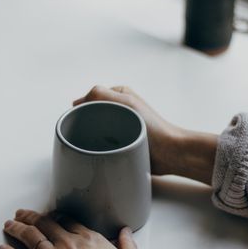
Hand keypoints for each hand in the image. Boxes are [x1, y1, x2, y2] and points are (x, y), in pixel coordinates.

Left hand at [0, 209, 142, 248]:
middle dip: (31, 217)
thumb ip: (128, 246)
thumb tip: (126, 233)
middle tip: (21, 213)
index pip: (67, 222)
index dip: (55, 217)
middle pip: (44, 224)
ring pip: (30, 238)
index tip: (50, 215)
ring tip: (9, 224)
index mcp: (89, 239)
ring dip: (17, 229)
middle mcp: (67, 244)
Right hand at [74, 86, 218, 184]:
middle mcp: (119, 109)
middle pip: (91, 115)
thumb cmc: (152, 127)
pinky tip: (98, 154)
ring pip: (95, 131)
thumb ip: (101, 94)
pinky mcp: (121, 143)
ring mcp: (120, 127)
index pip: (90, 98)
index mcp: (119, 95)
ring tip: (92, 146)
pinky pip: (102, 144)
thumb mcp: (126, 102)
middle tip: (83, 136)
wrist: (170, 153)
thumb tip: (78, 102)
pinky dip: (98, 148)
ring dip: (91, 138)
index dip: (81, 109)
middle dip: (85, 125)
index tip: (77, 121)